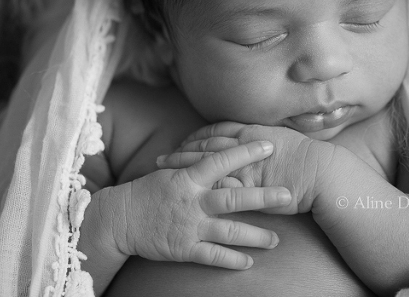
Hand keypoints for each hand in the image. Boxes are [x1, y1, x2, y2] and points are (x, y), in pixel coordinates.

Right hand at [117, 141, 291, 269]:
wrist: (120, 219)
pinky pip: (213, 256)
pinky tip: (249, 263)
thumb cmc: (149, 192)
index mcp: (189, 178)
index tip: (270, 146)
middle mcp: (193, 201)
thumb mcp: (172, 171)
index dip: (246, 152)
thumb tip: (224, 152)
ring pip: (229, 231)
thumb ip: (198, 165)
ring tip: (277, 240)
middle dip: (263, 197)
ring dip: (255, 236)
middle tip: (288, 196)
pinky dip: (232, 260)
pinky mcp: (184, 248)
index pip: (222, 160)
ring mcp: (190, 226)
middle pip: (233, 198)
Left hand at [157, 122, 332, 213]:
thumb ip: (262, 138)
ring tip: (164, 175)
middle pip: (204, 147)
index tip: (181, 141)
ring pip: (206, 166)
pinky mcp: (247, 187)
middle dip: (181, 152)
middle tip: (161, 158)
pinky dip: (199, 190)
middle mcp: (243, 146)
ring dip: (183, 170)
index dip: (196, 136)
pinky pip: (218, 187)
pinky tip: (185, 195)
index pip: (216, 131)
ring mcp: (243, 166)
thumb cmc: (308, 157)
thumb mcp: (283, 138)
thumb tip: (253, 138)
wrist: (323, 173)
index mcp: (252, 131)